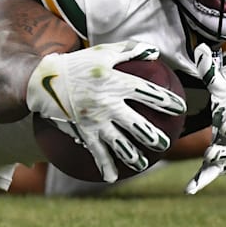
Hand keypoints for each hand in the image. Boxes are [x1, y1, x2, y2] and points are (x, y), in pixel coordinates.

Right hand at [25, 41, 186, 182]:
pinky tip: (112, 176)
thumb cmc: (77, 64)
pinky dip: (105, 166)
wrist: (45, 81)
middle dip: (154, 137)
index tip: (180, 108)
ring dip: (134, 156)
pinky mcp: (84, 131)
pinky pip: (97, 152)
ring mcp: (97, 120)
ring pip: (121, 143)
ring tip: (143, 163)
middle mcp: (109, 103)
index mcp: (116, 82)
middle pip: (138, 125)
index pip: (148, 93)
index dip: (167, 101)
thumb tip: (154, 51)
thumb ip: (129, 50)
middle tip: (164, 143)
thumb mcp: (103, 52)